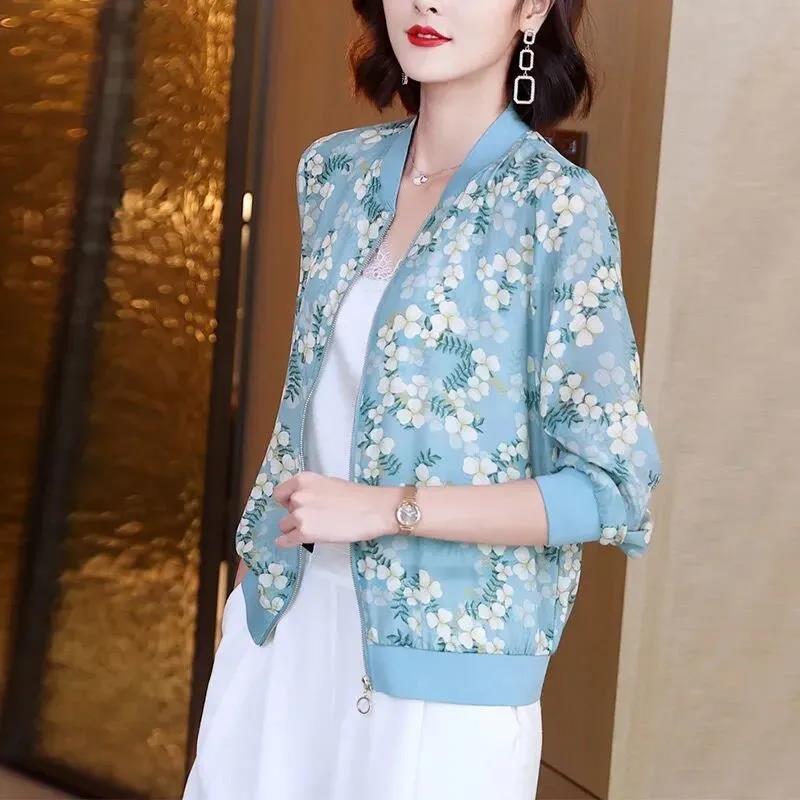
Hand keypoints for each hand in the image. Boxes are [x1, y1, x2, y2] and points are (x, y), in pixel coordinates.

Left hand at [273, 471, 396, 547]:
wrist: (374, 510)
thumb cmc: (358, 496)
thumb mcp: (329, 484)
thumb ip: (311, 491)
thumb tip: (303, 503)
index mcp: (303, 480)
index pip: (280, 493)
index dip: (287, 501)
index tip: (293, 506)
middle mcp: (297, 496)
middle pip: (285, 510)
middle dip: (295, 514)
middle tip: (315, 518)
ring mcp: (299, 515)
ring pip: (285, 526)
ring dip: (295, 528)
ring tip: (313, 530)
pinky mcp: (304, 533)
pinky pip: (286, 540)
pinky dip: (286, 542)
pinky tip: (288, 543)